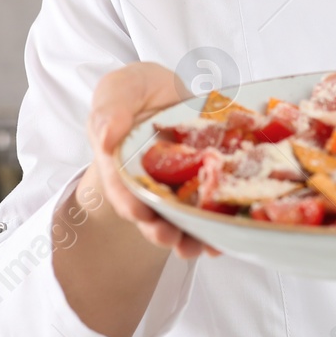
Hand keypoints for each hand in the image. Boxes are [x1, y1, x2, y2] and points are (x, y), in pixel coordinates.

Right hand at [83, 61, 220, 258]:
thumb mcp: (120, 89)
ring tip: (202, 247)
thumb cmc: (138, 92)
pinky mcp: (206, 183)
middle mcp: (149, 184)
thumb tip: (107, 136)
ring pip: (181, 219)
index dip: (129, 201)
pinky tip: (228, 235)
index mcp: (121, 165)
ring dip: (190, 237)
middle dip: (160, 230)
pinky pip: (212, 207)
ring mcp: (178, 188)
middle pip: (151, 214)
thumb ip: (109, 110)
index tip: (140, 213)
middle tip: (171, 238)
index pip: (121, 188)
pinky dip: (219, 224)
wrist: (172, 91)